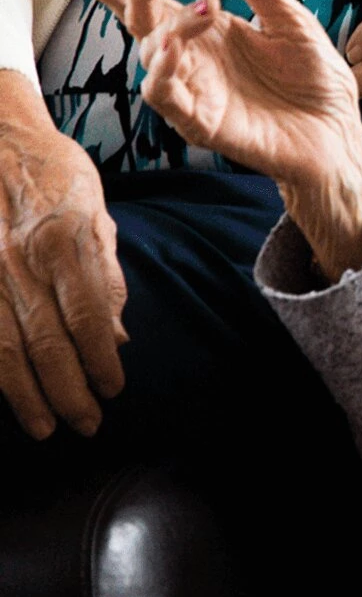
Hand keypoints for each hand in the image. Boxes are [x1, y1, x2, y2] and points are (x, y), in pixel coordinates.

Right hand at [0, 73, 126, 438]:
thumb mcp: (95, 209)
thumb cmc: (50, 172)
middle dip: (67, 391)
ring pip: (1, 345)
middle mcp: (20, 259)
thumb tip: (116, 336)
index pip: (88, 316)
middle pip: (46, 341)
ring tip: (44, 424)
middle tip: (85, 425)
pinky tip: (2, 392)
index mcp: (64, 240)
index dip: (100, 361)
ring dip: (24, 393)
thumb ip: (105, 274)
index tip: (113, 390)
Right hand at [67, 0, 361, 277]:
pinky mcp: (204, 125)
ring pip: (153, 59)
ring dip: (166, 33)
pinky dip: (164, 77)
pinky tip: (175, 55)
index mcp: (210, 33)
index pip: (153, 5)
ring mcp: (195, 93)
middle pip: (144, 25)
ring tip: (201, 12)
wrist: (338, 134)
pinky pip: (169, 101)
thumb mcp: (293, 24)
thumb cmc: (315, 82)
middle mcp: (194, 61)